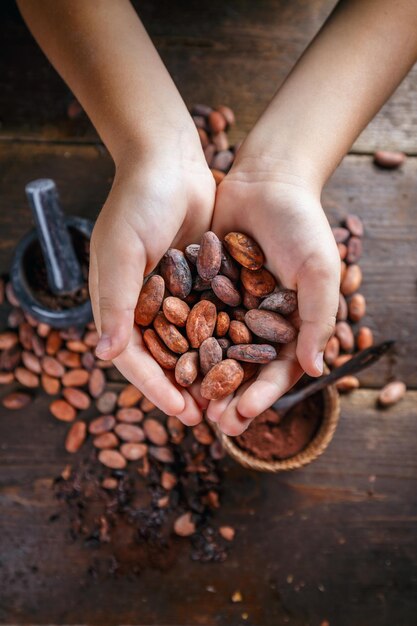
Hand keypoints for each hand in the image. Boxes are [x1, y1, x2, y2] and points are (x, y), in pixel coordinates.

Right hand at [89, 129, 215, 422]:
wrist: (170, 161)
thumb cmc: (139, 202)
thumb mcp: (122, 250)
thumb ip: (117, 302)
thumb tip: (106, 356)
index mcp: (119, 304)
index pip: (135, 359)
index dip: (157, 389)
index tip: (183, 413)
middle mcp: (146, 305)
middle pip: (165, 359)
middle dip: (186, 389)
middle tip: (211, 418)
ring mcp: (175, 294)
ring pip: (191, 344)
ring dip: (209, 371)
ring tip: (232, 397)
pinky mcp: (200, 281)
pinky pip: (212, 317)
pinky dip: (225, 339)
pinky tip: (246, 357)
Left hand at [207, 153, 339, 434]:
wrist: (266, 179)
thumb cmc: (302, 224)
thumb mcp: (320, 270)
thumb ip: (319, 319)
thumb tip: (316, 369)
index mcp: (292, 323)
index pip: (277, 370)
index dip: (262, 395)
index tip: (243, 417)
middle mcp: (258, 320)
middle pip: (242, 368)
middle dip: (228, 396)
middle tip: (212, 423)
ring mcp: (230, 305)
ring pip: (213, 350)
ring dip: (201, 378)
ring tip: (186, 403)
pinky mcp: (204, 288)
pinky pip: (191, 320)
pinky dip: (181, 340)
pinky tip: (167, 361)